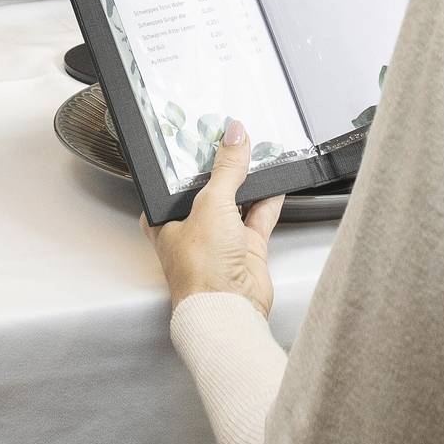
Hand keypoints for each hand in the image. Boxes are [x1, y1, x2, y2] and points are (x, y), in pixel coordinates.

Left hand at [146, 122, 286, 314]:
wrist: (229, 307)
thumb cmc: (200, 270)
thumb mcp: (210, 203)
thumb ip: (226, 169)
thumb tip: (234, 136)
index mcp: (167, 220)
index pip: (176, 183)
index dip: (189, 162)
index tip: (204, 136)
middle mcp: (192, 230)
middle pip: (209, 191)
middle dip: (223, 170)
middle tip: (235, 141)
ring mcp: (221, 240)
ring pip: (236, 202)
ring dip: (248, 183)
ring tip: (258, 155)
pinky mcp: (246, 248)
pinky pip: (259, 217)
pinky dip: (269, 201)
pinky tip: (276, 184)